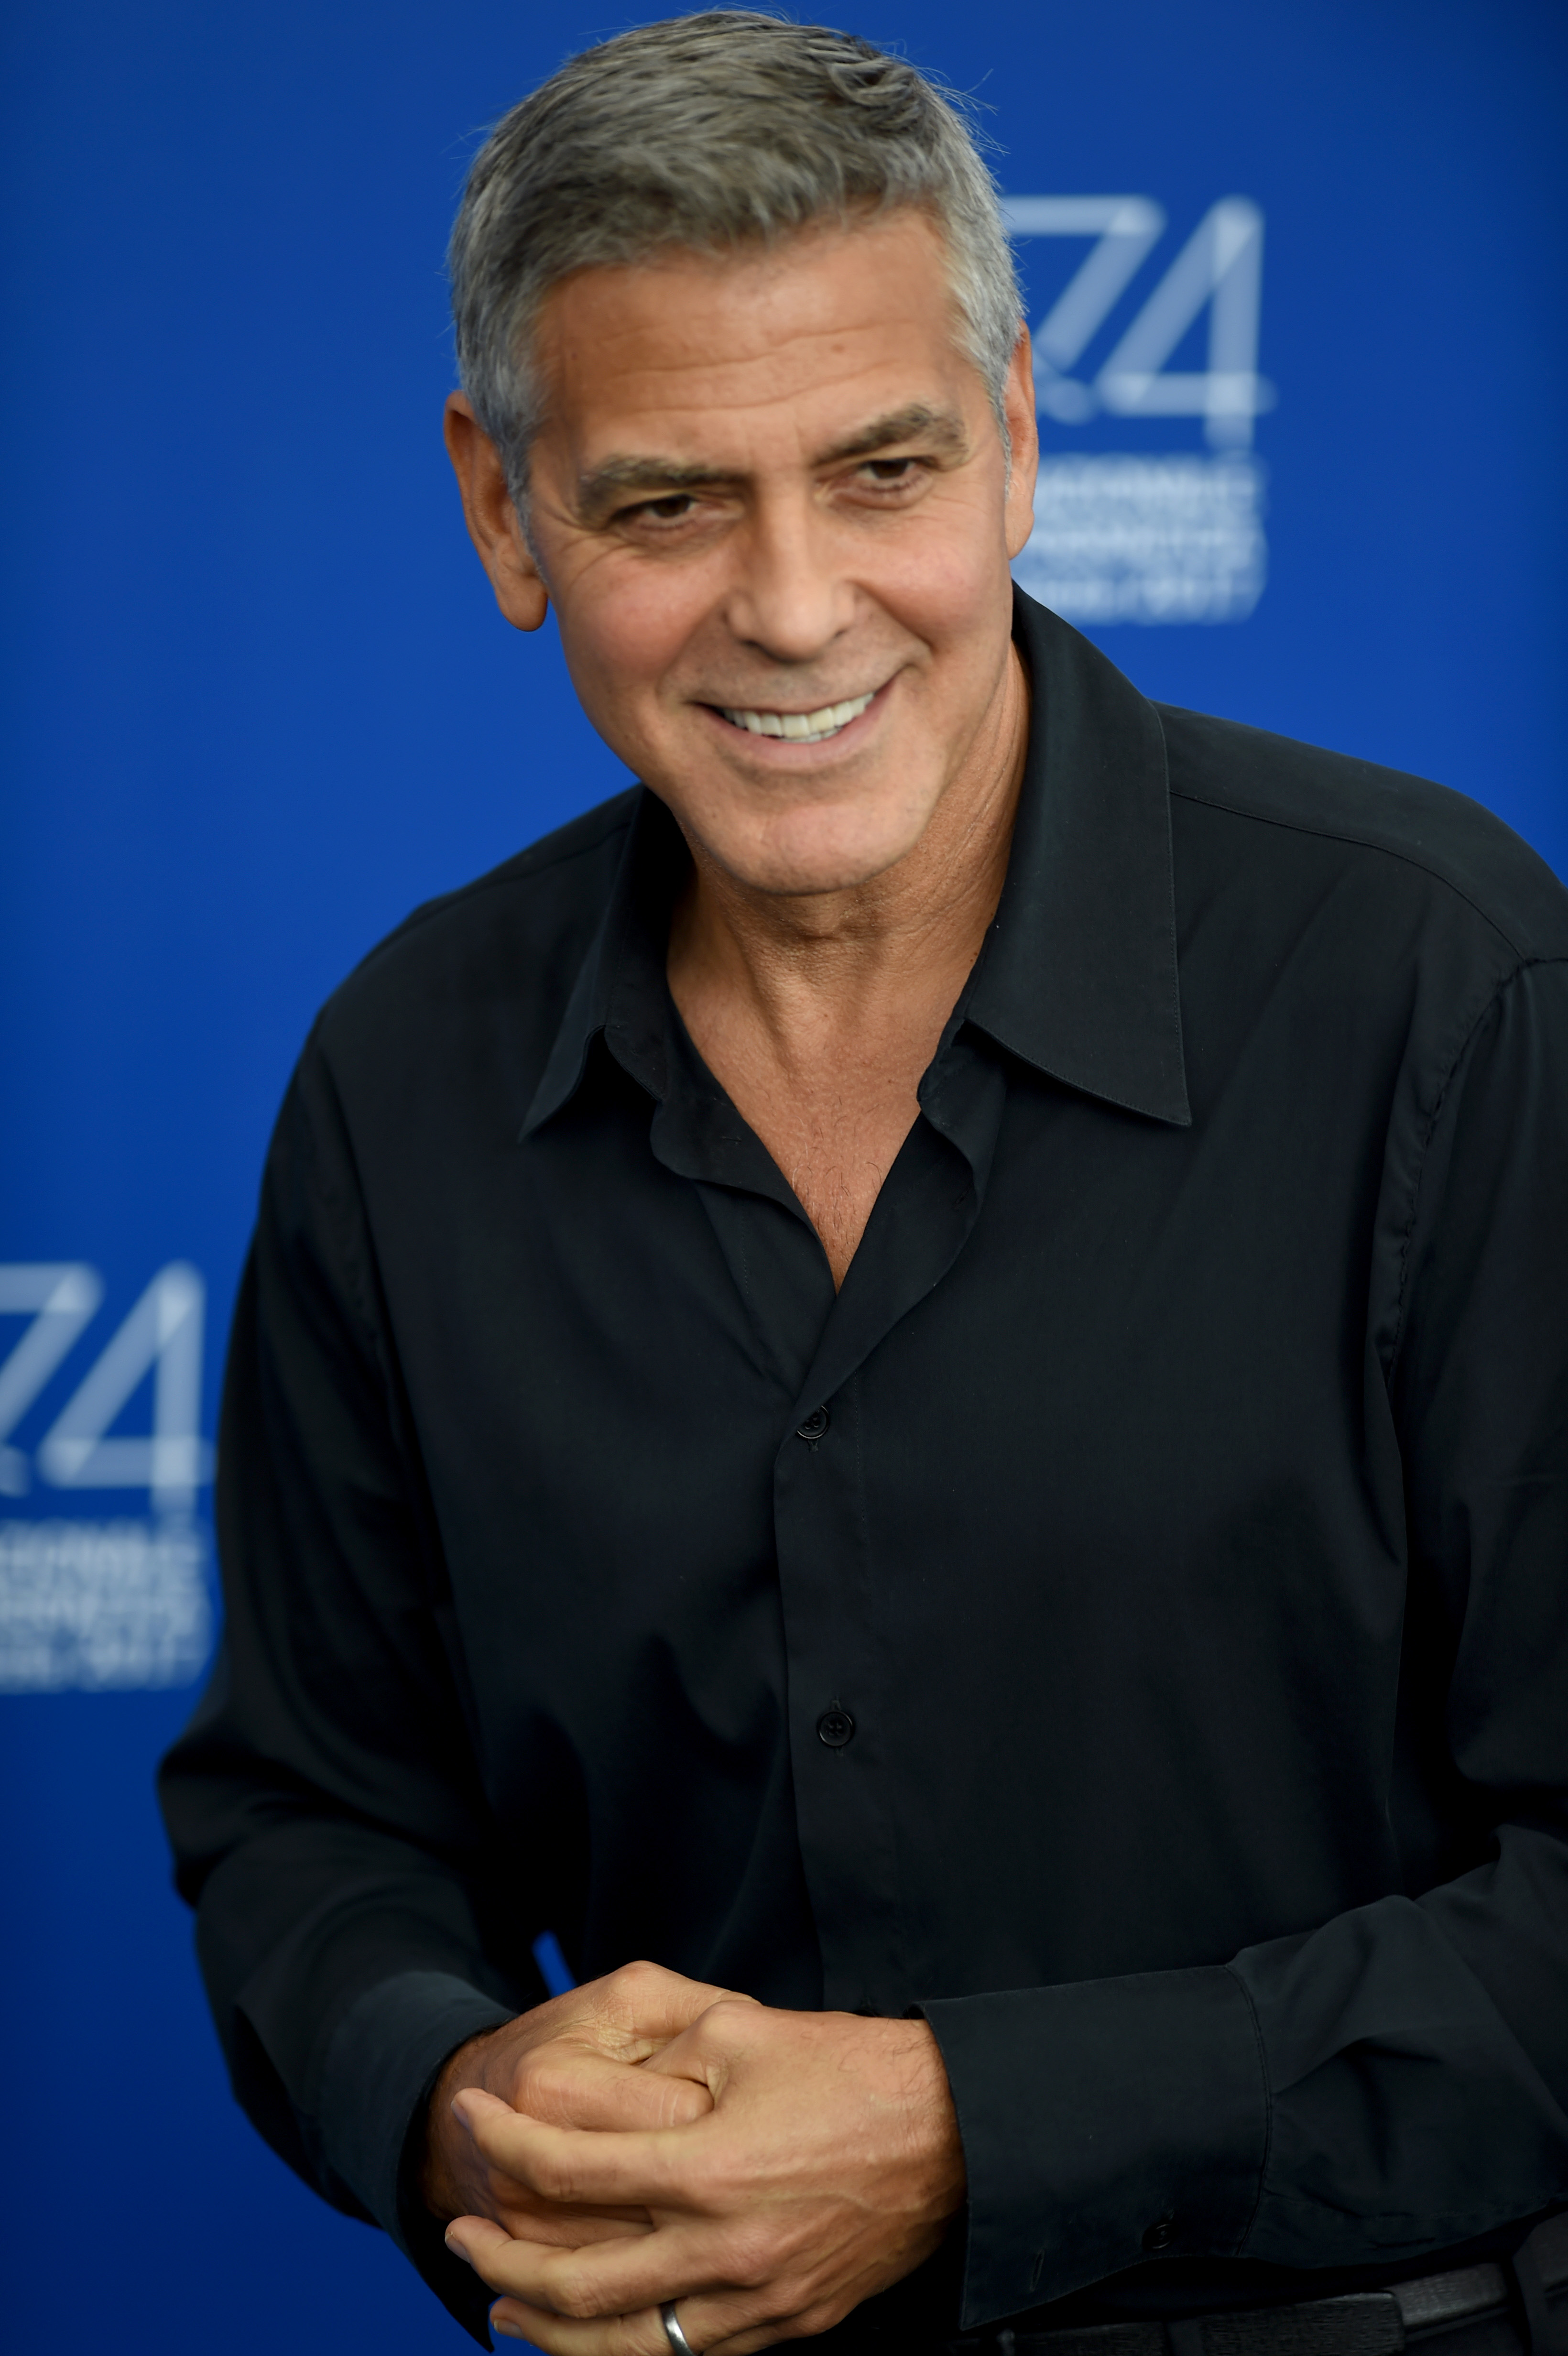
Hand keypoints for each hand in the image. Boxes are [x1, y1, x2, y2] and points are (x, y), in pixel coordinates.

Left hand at [443, 1997, 965, 2355]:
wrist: (955, 2133)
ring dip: (547, 2330)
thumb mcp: (740, 2029)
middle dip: (499, 2263)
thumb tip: (594, 2092)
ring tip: (500, 2307)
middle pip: (575, 2285)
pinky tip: (592, 2330)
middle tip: (459, 2234)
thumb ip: (659, 2064)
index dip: (505, 2144)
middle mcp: (726, 2248)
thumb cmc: (850, 2068)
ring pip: (623, 2346)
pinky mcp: (788, 2325)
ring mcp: (758, 2301)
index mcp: (709, 2166)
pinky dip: (623, 2349)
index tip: (470, 2116)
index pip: (568, 2172)